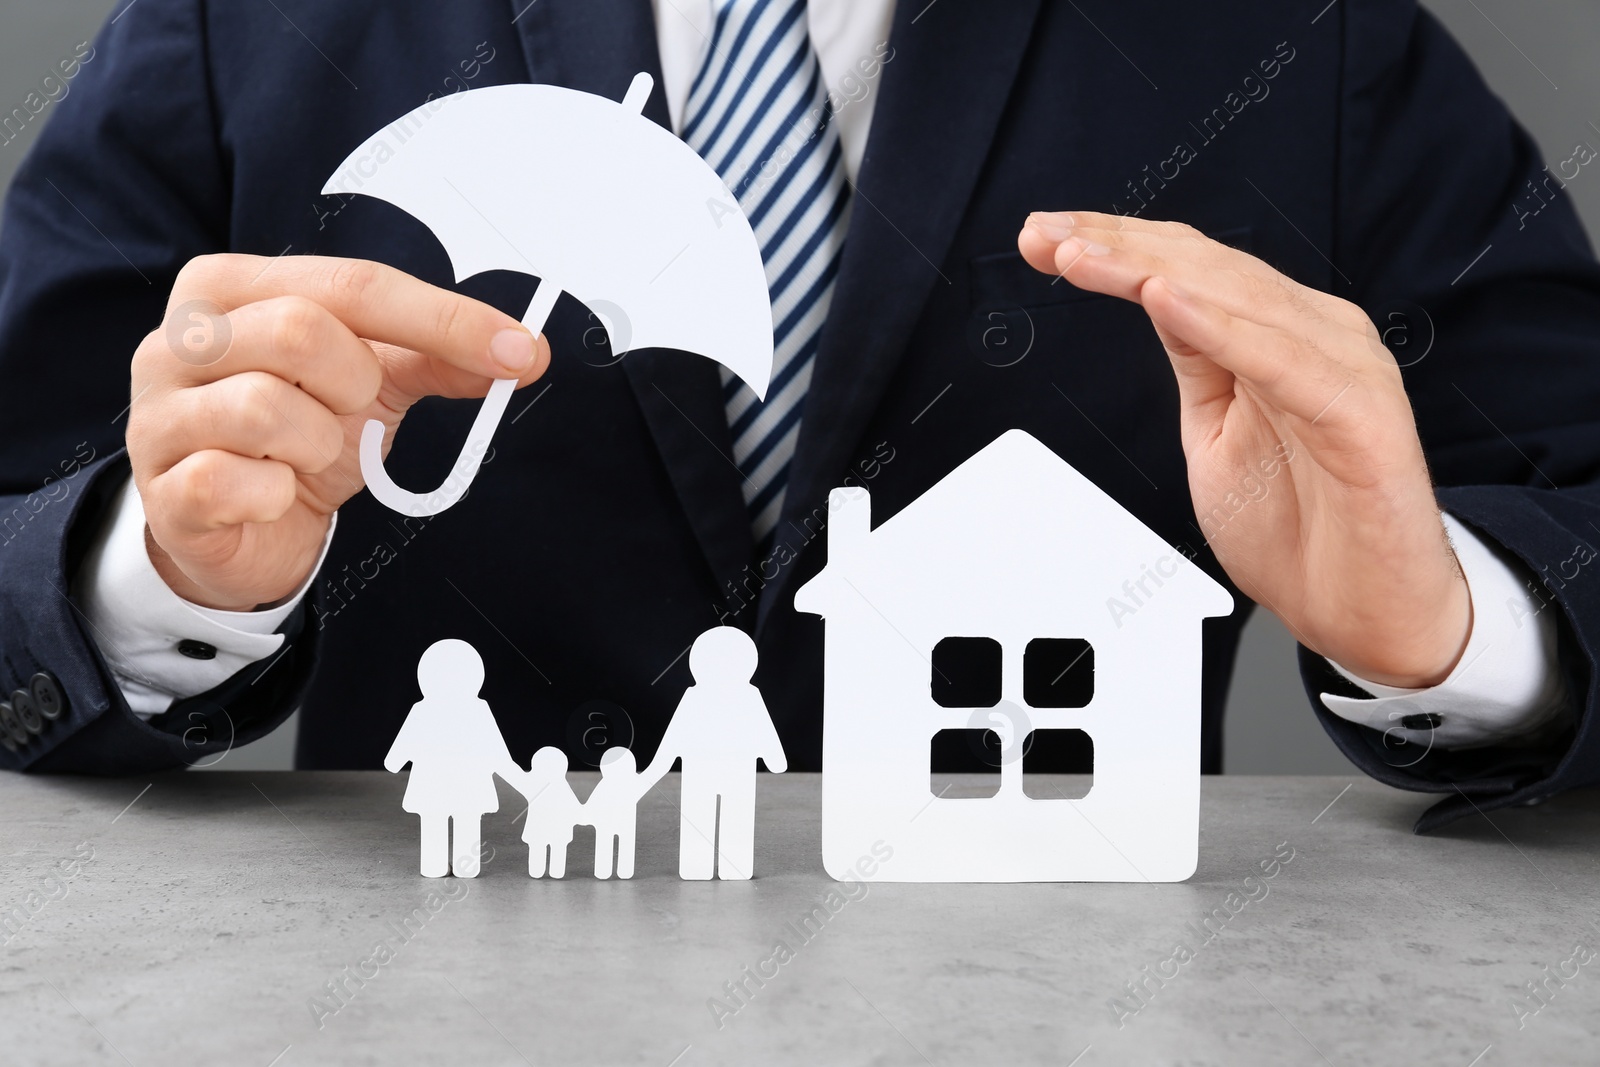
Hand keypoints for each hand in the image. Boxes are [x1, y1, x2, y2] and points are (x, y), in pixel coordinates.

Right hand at [127, 255, 549, 610]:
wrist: (241, 531)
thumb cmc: (296, 436)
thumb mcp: (373, 381)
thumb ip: (440, 356)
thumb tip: (523, 352)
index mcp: (231, 287)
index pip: (355, 283)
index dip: (447, 320)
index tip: (521, 352)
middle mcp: (179, 337)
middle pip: (303, 331)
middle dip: (354, 385)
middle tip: (348, 413)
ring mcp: (159, 411)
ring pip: (269, 408)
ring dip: (318, 445)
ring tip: (303, 456)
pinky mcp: (160, 487)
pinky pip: (238, 481)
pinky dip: (278, 494)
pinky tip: (272, 494)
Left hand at [1018, 211, 1469, 687]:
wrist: (1369, 612)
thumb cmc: (1303, 528)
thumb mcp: (1216, 430)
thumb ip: (1195, 359)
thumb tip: (1156, 298)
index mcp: (1278, 336)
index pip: (1188, 267)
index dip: (1113, 247)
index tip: (1041, 241)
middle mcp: (1313, 335)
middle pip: (1204, 268)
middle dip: (1115, 246)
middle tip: (1044, 238)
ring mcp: (1341, 368)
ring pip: (1236, 298)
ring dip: (1151, 270)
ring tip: (1084, 257)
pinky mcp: (1360, 416)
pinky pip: (1282, 362)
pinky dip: (1222, 327)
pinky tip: (1169, 302)